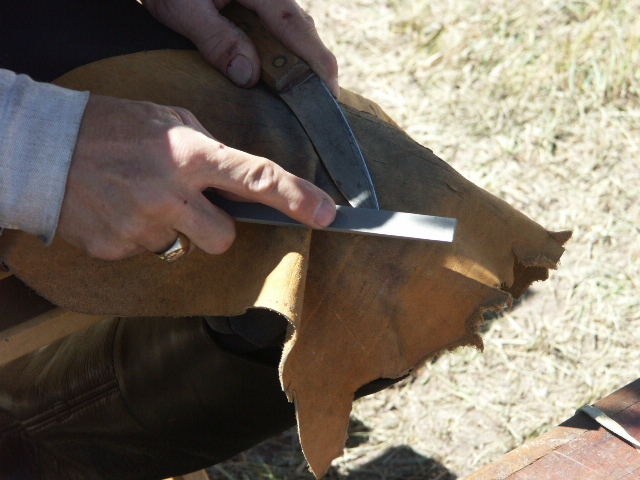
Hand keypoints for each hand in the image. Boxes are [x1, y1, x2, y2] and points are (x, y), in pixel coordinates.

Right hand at [57, 94, 335, 259]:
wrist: (41, 150)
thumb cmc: (111, 127)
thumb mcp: (167, 119)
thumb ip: (207, 148)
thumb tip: (236, 178)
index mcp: (188, 154)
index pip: (254, 177)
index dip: (295, 197)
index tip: (326, 214)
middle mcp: (169, 193)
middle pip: (223, 238)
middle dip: (215, 228)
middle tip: (188, 205)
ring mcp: (141, 225)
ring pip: (184, 247)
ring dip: (175, 231)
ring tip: (143, 200)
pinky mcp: (116, 248)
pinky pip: (149, 253)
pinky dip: (141, 236)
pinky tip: (120, 210)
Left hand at [142, 0, 338, 96]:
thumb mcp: (182, 8)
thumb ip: (216, 39)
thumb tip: (249, 75)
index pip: (298, 29)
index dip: (318, 64)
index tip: (329, 95)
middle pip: (301, 32)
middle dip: (311, 68)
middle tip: (313, 106)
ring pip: (290, 30)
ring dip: (294, 62)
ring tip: (296, 94)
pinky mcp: (255, 2)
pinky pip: (276, 28)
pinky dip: (279, 51)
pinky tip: (273, 71)